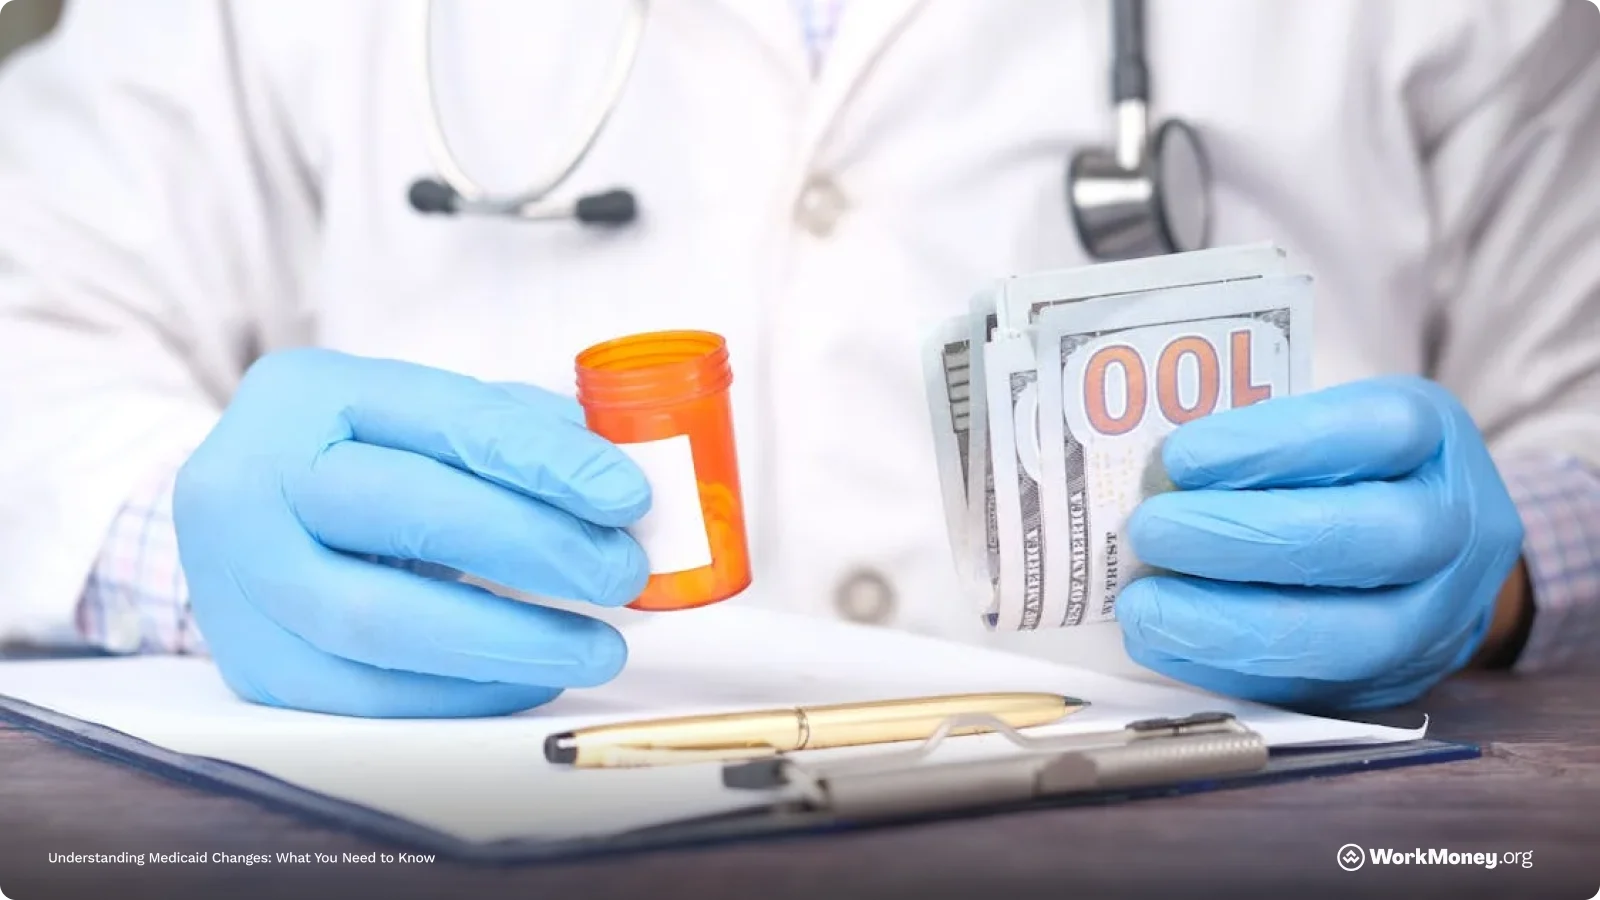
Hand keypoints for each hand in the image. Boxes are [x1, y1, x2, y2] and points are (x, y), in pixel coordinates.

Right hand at [173, 349, 650, 717]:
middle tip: (620, 573)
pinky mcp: (253, 665)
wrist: (237, 520)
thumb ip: (515, 429)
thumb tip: (619, 473)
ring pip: (379, 622)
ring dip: (509, 642)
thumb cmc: (352, 460)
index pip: (443, 420)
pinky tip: (531, 676)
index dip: (546, 461)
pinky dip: (464, 693)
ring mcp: (238, 579)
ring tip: (597, 646)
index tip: (627, 496)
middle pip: (405, 513)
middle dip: (534, 547)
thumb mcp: (418, 416)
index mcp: (306, 394)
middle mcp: (251, 479)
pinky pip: (367, 698)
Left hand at [1117, 376, 1524, 711]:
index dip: (1272, 445)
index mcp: (1436, 439)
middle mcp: (1456, 528)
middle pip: (1366, 539)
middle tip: (1153, 530)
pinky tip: (1164, 643)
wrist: (1440, 559)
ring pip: (1349, 635)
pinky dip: (1225, 668)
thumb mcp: (1332, 428)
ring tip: (1145, 606)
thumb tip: (1155, 475)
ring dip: (1229, 623)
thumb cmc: (1358, 473)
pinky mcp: (1397, 683)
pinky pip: (1314, 689)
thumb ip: (1261, 443)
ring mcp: (1438, 616)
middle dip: (1244, 538)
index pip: (1374, 433)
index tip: (1182, 456)